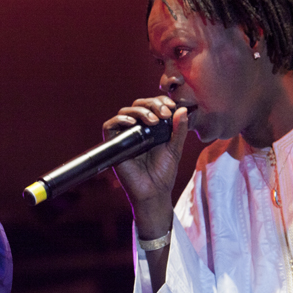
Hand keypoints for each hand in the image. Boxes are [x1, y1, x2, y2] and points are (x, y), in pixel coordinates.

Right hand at [102, 95, 188, 234]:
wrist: (153, 191)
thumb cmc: (163, 172)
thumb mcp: (175, 148)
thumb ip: (179, 130)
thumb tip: (182, 109)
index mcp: (151, 128)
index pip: (152, 105)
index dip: (160, 101)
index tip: (172, 106)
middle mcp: (136, 129)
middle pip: (138, 104)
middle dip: (152, 104)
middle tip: (164, 114)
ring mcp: (125, 136)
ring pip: (125, 112)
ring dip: (139, 111)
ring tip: (153, 121)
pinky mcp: (114, 145)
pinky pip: (110, 126)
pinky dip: (120, 120)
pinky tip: (132, 122)